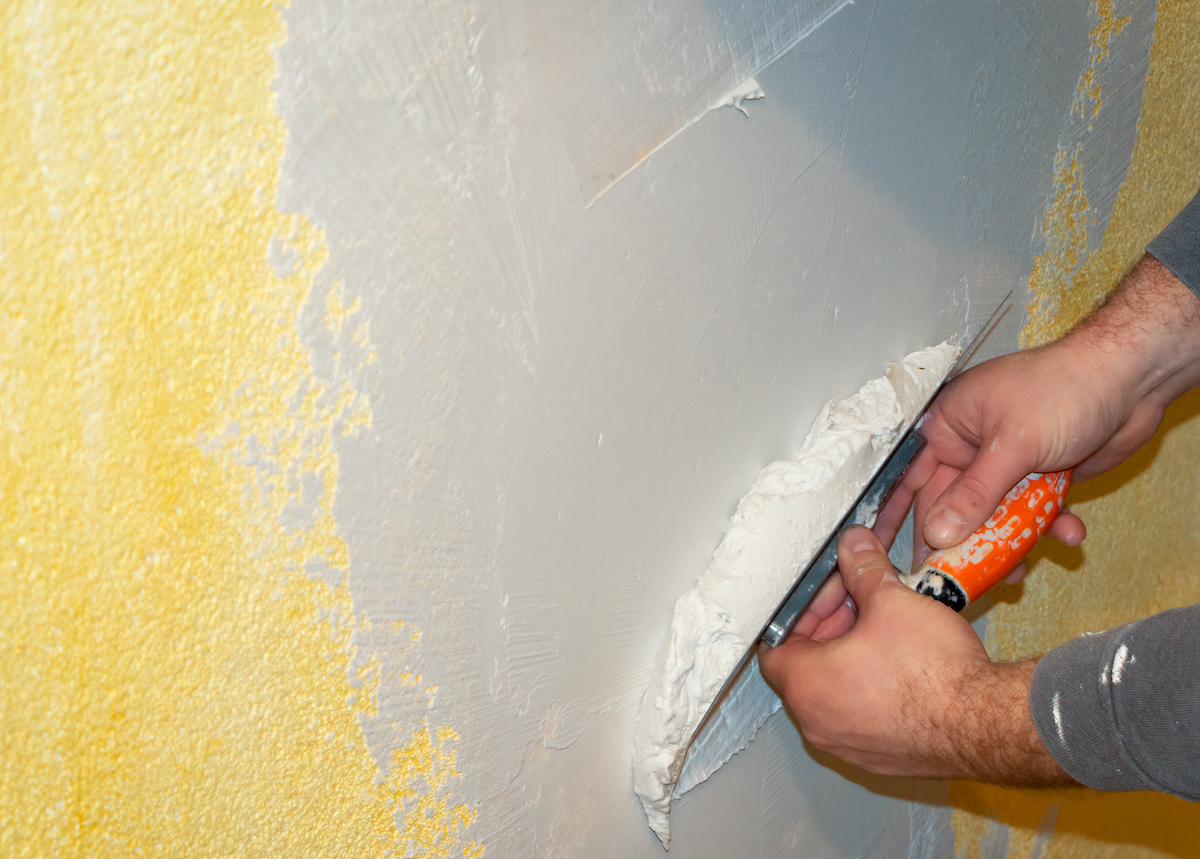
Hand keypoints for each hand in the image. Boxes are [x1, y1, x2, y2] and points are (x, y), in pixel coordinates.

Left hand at [759, 526, 1071, 783]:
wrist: (988, 725)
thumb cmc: (935, 672)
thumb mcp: (892, 601)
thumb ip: (863, 567)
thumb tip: (853, 545)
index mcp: (806, 685)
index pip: (774, 643)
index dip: (801, 609)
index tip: (828, 590)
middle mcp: (818, 723)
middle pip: (805, 663)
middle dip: (831, 623)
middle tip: (861, 597)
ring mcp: (849, 745)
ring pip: (835, 687)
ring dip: (851, 651)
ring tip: (884, 621)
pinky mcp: (880, 756)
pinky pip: (861, 712)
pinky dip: (870, 682)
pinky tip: (901, 656)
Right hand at [877, 255, 1199, 563]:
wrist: (1132, 379)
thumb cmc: (1064, 389)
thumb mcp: (1012, 445)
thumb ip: (975, 494)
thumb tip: (939, 534)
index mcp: (950, 427)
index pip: (913, 480)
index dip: (900, 518)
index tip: (893, 557)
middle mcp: (972, 447)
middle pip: (955, 507)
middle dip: (963, 541)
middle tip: (959, 580)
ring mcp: (1007, 464)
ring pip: (995, 516)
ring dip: (1011, 541)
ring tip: (1019, 571)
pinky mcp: (1040, 477)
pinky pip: (1032, 513)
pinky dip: (1048, 526)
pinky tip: (1069, 533)